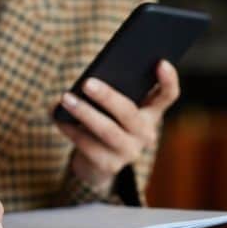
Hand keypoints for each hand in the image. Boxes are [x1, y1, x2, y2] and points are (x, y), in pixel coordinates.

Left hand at [55, 60, 179, 192]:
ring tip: (66, 98)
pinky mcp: (110, 165)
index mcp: (151, 112)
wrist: (97, 163)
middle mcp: (146, 133)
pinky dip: (70, 129)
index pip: (168, 95)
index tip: (161, 62)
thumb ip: (111, 91)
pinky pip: (88, 145)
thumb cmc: (105, 121)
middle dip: (107, 97)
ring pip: (107, 131)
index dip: (168, 80)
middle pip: (129, 113)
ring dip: (84, 113)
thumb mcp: (112, 107)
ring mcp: (129, 151)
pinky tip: (58, 117)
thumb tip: (88, 79)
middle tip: (87, 83)